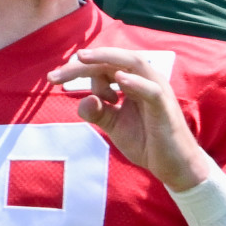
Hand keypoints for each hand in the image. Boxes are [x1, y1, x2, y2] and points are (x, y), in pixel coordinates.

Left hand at [47, 47, 209, 189]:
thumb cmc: (147, 141)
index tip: (51, 79)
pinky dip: (135, 83)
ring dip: (107, 59)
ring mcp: (156, 90)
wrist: (173, 166)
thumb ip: (97, 111)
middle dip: (83, 63)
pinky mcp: (164, 106)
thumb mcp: (113, 125)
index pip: (101, 67)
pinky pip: (151, 90)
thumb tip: (82, 100)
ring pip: (133, 63)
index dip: (76, 70)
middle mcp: (143, 79)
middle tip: (56, 75)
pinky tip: (119, 81)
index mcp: (131, 81)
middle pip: (112, 60)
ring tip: (83, 59)